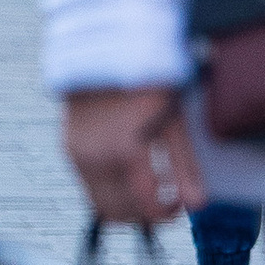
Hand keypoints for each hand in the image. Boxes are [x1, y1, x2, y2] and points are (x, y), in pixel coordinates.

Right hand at [63, 83, 206, 225]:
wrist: (104, 48)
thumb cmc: (145, 78)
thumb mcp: (174, 120)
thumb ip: (184, 166)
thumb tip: (197, 204)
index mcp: (126, 151)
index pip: (145, 207)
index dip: (166, 214)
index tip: (177, 205)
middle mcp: (96, 158)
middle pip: (119, 214)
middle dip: (143, 215)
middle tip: (163, 201)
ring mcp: (77, 154)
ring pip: (99, 204)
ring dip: (124, 205)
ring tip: (146, 187)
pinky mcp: (67, 148)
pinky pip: (87, 184)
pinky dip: (108, 188)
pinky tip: (126, 170)